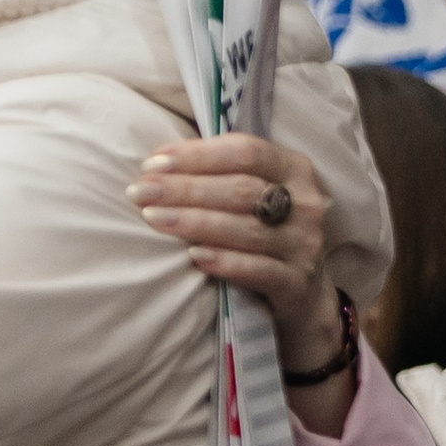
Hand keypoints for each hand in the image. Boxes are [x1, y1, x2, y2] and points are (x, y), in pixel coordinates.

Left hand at [132, 135, 344, 381]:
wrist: (302, 294)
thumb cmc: (264, 231)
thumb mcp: (254, 194)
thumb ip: (219, 174)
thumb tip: (157, 163)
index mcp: (294, 169)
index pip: (245, 151)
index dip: (197, 155)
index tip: (153, 162)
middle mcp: (305, 203)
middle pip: (240, 189)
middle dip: (184, 188)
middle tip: (140, 191)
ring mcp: (304, 244)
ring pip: (245, 229)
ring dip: (194, 222)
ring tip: (153, 218)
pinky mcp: (297, 283)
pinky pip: (258, 270)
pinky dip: (224, 261)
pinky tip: (193, 257)